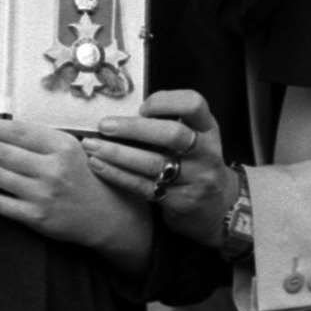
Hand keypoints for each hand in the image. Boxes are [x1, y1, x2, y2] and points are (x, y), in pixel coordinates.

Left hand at [0, 116, 151, 271]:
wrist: (106, 214)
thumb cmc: (86, 175)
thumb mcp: (71, 147)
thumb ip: (41, 138)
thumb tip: (0, 128)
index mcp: (62, 146)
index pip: (15, 131)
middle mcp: (52, 169)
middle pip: (1, 152)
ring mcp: (43, 194)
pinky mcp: (36, 217)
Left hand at [84, 89, 237, 247]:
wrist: (218, 209)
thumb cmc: (195, 163)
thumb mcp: (196, 138)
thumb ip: (171, 121)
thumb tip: (124, 108)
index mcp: (208, 129)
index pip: (194, 104)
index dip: (165, 102)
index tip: (142, 106)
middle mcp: (206, 153)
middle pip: (172, 134)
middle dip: (134, 128)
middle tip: (104, 125)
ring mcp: (195, 179)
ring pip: (153, 163)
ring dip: (117, 154)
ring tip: (92, 146)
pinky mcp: (180, 202)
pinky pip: (144, 186)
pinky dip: (118, 175)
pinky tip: (99, 166)